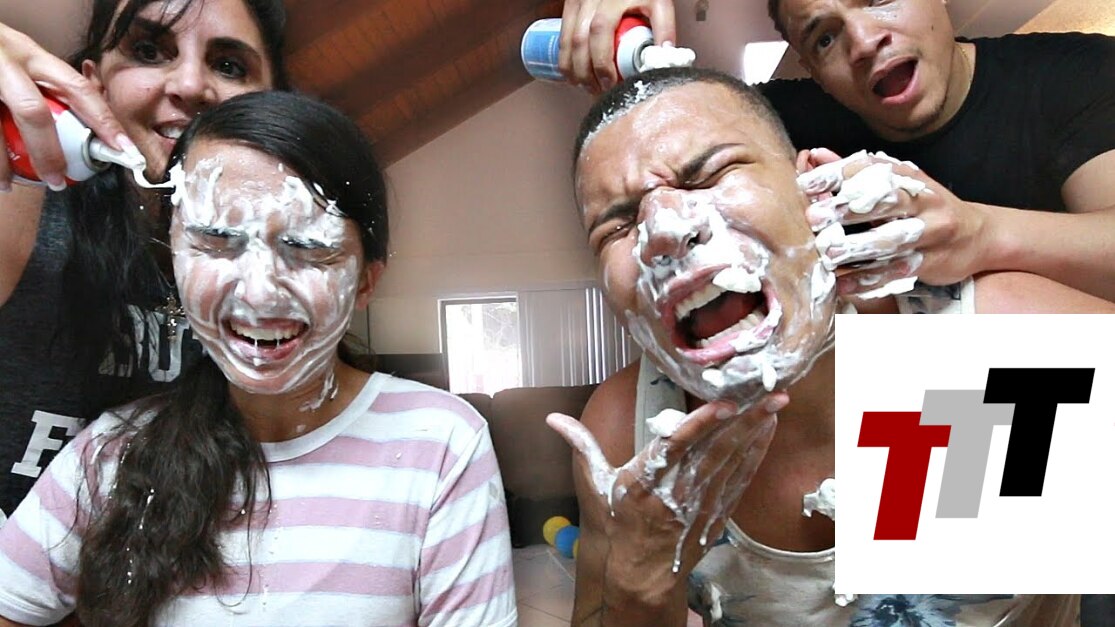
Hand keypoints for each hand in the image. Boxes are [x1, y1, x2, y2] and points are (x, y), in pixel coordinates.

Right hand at [0, 21, 131, 189]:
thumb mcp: (20, 59)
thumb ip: (46, 84)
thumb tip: (82, 123)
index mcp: (32, 55)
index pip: (78, 89)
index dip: (104, 121)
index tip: (124, 149)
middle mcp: (8, 62)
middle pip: (33, 112)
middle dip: (48, 152)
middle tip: (58, 181)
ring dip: (3, 162)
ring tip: (7, 184)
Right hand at [546, 394, 783, 603]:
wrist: (638, 571)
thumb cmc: (617, 522)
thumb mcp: (594, 485)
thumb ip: (580, 446)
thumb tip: (553, 418)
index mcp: (644, 482)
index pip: (675, 448)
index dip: (700, 425)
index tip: (722, 404)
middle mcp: (675, 492)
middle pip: (715, 451)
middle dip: (746, 421)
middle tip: (770, 394)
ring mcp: (700, 504)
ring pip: (732, 462)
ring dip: (756, 433)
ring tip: (775, 405)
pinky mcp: (716, 512)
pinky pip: (739, 480)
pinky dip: (755, 455)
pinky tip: (766, 432)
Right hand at [558, 0, 676, 92]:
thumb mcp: (658, 1)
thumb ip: (664, 26)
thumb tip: (664, 57)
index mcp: (610, 0)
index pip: (599, 33)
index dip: (601, 62)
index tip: (610, 82)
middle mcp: (588, 1)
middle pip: (578, 43)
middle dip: (586, 73)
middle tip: (598, 91)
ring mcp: (576, 3)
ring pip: (566, 42)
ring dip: (573, 70)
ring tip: (587, 87)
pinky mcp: (570, 6)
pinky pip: (561, 38)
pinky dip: (565, 60)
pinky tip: (575, 74)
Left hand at [796, 148, 992, 297]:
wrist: (977, 236)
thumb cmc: (923, 207)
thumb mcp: (895, 183)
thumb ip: (853, 173)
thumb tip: (814, 154)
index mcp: (907, 176)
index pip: (871, 168)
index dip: (838, 175)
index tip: (806, 184)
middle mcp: (922, 200)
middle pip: (884, 201)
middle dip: (847, 209)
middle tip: (814, 218)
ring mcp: (930, 232)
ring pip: (892, 239)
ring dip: (857, 247)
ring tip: (829, 254)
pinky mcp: (931, 261)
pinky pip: (896, 272)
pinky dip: (868, 279)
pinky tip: (843, 283)